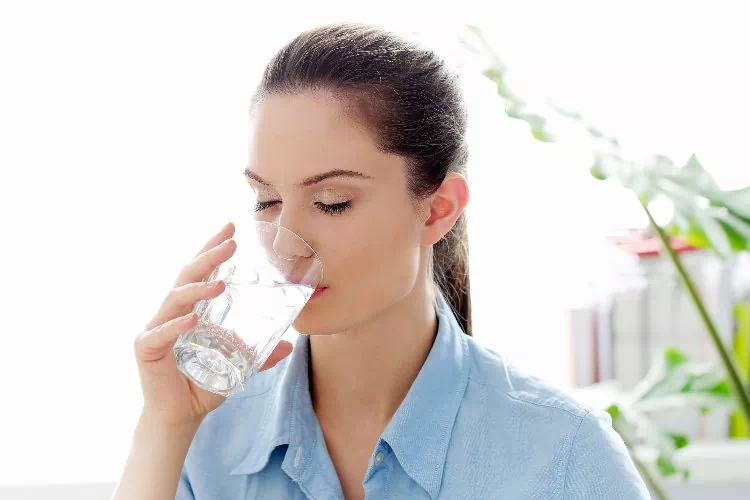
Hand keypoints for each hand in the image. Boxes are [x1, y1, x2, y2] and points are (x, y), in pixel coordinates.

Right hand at [133, 222, 292, 426]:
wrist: (180, 416)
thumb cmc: (202, 384)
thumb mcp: (238, 366)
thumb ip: (260, 355)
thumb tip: (290, 345)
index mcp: (190, 310)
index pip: (200, 272)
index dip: (213, 250)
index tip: (231, 228)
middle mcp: (171, 313)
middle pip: (187, 277)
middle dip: (209, 257)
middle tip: (230, 241)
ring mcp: (156, 329)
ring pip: (174, 300)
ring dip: (197, 290)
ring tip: (221, 283)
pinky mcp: (146, 350)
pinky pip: (160, 334)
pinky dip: (175, 327)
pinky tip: (191, 321)